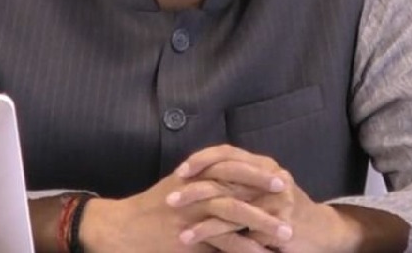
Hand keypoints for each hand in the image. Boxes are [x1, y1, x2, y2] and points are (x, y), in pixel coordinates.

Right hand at [72, 158, 292, 252]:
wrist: (121, 228)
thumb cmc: (150, 207)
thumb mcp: (179, 187)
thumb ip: (204, 181)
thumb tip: (234, 181)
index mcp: (195, 175)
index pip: (233, 166)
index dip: (258, 172)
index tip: (281, 178)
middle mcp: (195, 189)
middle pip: (238, 184)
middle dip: (266, 193)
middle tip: (290, 198)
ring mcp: (192, 213)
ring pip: (233, 211)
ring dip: (262, 222)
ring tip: (284, 233)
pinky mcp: (189, 237)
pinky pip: (221, 241)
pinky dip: (243, 248)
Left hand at [171, 145, 361, 252]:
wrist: (321, 232)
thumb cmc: (284, 209)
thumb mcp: (263, 189)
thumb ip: (239, 181)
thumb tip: (201, 177)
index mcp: (263, 164)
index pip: (227, 152)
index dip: (202, 160)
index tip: (179, 171)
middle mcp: (269, 176)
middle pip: (224, 177)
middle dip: (193, 189)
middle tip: (169, 200)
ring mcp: (275, 200)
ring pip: (229, 205)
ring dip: (201, 219)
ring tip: (179, 229)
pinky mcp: (276, 224)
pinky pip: (240, 230)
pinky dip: (217, 236)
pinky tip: (199, 242)